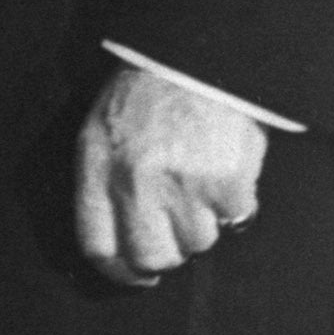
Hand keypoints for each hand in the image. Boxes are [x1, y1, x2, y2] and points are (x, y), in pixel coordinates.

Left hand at [73, 60, 271, 285]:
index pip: (98, 245)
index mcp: (96, 168)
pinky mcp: (225, 182)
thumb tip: (115, 242)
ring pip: (197, 243)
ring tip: (200, 186)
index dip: (119, 271)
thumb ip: (102, 183)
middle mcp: (134, 182)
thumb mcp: (101, 132)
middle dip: (167, 255)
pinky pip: (236, 219)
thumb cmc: (147, 95)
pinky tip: (228, 175)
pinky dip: (237, 205)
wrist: (196, 58)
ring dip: (204, 224)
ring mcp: (181, 184)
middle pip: (151, 257)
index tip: (135, 276)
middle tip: (176, 236)